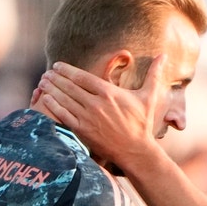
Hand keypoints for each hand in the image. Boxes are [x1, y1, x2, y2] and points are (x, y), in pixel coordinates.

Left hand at [37, 57, 167, 168]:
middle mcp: (96, 103)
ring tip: (43, 82)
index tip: (57, 65)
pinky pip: (63, 115)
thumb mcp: (149, 96)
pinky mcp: (82, 130)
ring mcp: (88, 117)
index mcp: (109, 92)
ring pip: (64, 99)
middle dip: (55, 78)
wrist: (136, 150)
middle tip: (47, 73)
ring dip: (51, 89)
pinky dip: (53, 105)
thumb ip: (154, 74)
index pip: (81, 76)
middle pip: (69, 86)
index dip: (66, 69)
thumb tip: (163, 55)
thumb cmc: (142, 123)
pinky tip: (45, 99)